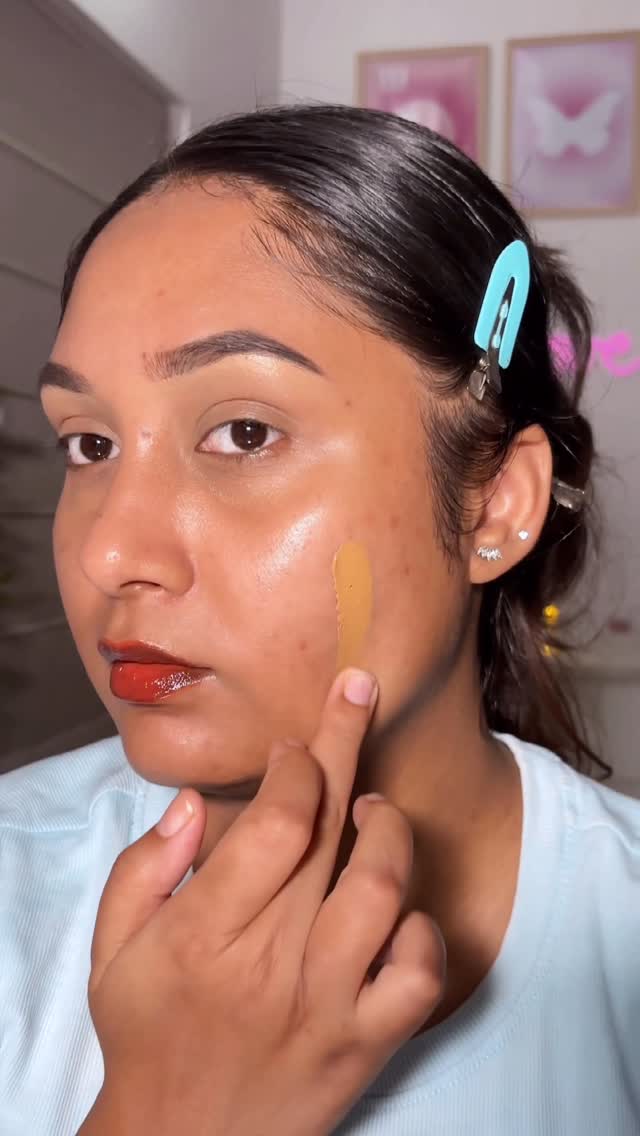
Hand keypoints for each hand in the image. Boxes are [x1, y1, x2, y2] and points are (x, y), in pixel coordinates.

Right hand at [80, 669, 444, 1135]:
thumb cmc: (147, 1036)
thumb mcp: (113, 952)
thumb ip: (142, 870)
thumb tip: (191, 804)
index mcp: (206, 932)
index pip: (274, 820)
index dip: (296, 763)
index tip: (295, 743)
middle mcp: (272, 961)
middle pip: (330, 830)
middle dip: (346, 742)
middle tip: (358, 692)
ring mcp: (327, 1003)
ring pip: (384, 887)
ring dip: (387, 829)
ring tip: (375, 810)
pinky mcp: (366, 1043)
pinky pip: (418, 973)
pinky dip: (420, 929)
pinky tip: (396, 913)